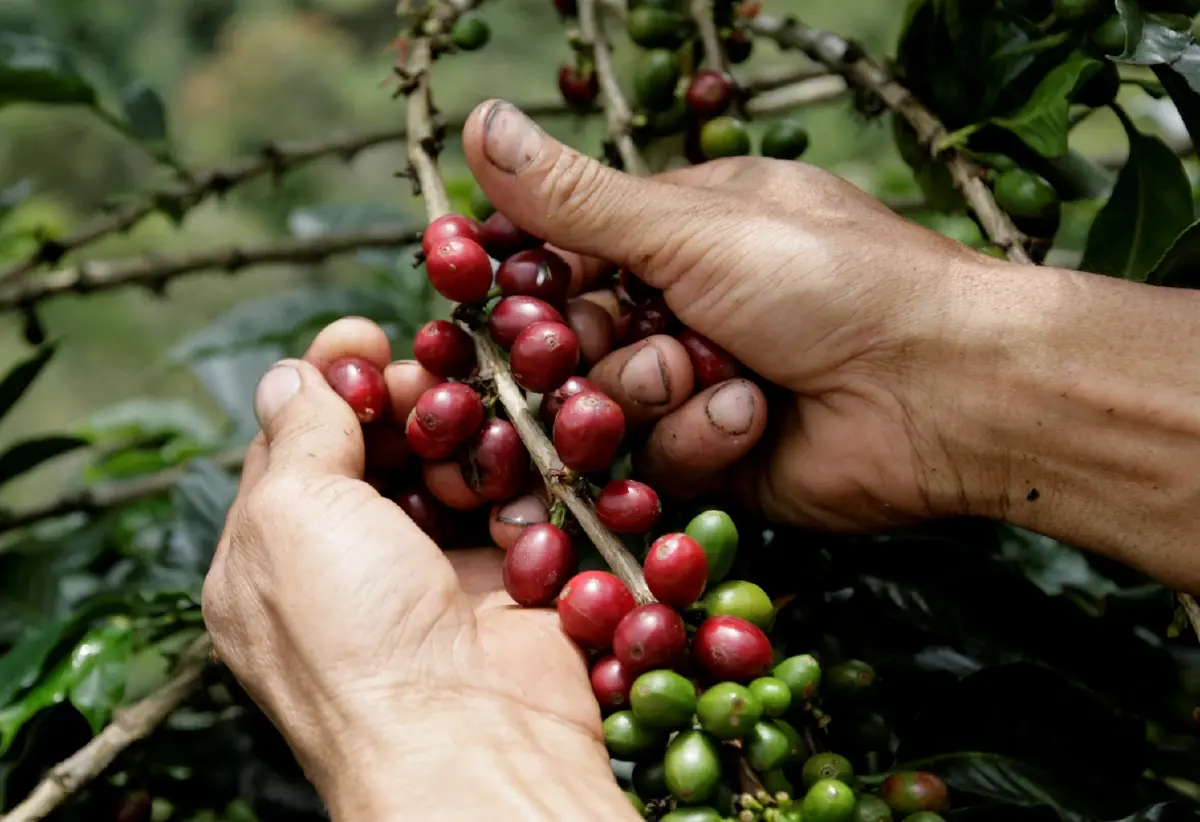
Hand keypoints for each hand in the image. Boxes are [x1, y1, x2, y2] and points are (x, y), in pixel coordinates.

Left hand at [201, 318, 637, 820]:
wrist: (471, 737)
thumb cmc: (355, 634)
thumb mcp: (293, 516)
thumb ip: (298, 432)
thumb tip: (292, 371)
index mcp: (271, 555)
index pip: (296, 441)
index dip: (331, 381)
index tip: (367, 333)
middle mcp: (351, 563)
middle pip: (381, 444)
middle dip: (409, 399)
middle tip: (436, 377)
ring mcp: (432, 572)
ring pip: (453, 465)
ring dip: (471, 438)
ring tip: (483, 434)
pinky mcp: (505, 581)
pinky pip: (512, 504)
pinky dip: (518, 487)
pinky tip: (517, 487)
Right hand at [465, 99, 1008, 530]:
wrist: (940, 391)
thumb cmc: (831, 282)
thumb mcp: (693, 227)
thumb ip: (578, 199)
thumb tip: (479, 123)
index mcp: (682, 232)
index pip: (565, 254)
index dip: (528, 280)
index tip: (496, 294)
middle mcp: (684, 308)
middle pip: (572, 341)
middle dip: (590, 346)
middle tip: (606, 339)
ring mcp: (699, 386)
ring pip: (608, 406)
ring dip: (655, 392)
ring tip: (719, 377)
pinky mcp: (717, 459)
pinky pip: (658, 459)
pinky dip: (703, 437)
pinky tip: (753, 417)